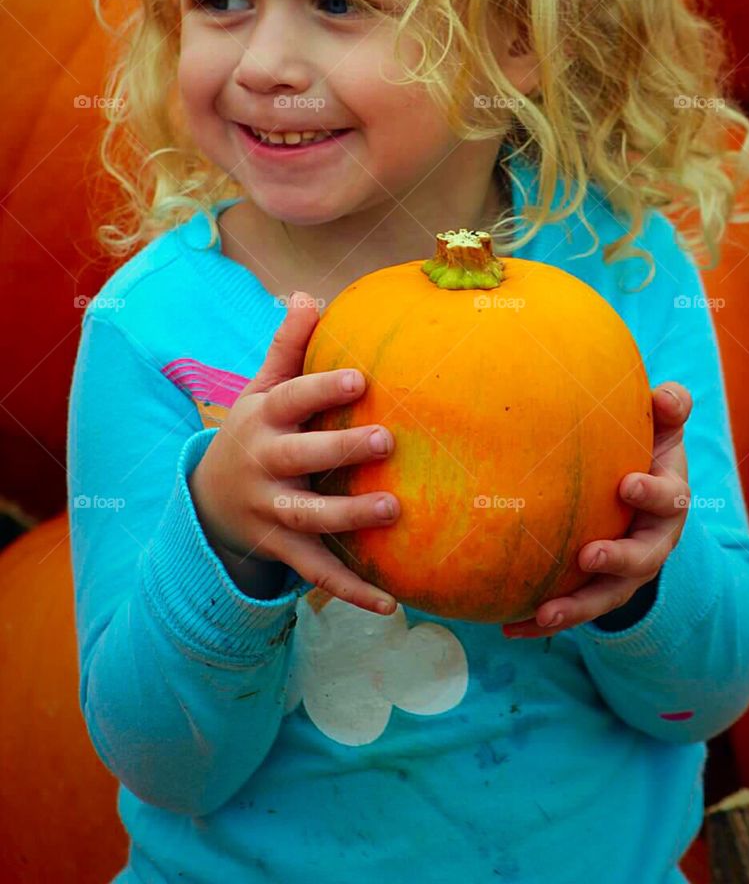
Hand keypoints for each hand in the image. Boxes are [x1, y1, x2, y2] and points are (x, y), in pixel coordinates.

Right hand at [188, 291, 399, 616]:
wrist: (206, 503)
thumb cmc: (253, 433)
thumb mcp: (261, 391)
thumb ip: (287, 346)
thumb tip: (308, 294)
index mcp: (263, 421)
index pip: (291, 401)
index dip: (322, 389)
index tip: (361, 378)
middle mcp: (265, 467)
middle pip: (300, 459)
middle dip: (340, 451)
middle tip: (387, 439)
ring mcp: (271, 513)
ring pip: (309, 518)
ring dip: (350, 518)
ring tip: (393, 510)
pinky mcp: (282, 550)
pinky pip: (317, 573)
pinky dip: (352, 591)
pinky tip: (390, 602)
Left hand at [502, 382, 691, 637]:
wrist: (639, 492)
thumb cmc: (645, 449)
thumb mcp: (662, 427)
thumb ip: (669, 407)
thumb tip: (665, 396)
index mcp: (668, 501)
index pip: (666, 499)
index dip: (651, 493)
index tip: (627, 484)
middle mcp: (652, 543)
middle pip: (642, 560)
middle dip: (617, 560)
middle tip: (589, 555)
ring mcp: (625, 573)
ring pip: (605, 597)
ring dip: (577, 607)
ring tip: (544, 612)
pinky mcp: (596, 591)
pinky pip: (573, 611)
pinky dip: (542, 623)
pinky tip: (509, 628)